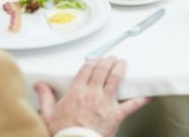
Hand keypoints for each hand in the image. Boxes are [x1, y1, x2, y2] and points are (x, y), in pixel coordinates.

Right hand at [34, 57, 148, 135]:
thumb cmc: (62, 133)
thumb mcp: (47, 114)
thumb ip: (45, 96)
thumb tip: (39, 85)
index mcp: (77, 92)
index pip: (87, 69)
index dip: (93, 62)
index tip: (96, 60)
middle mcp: (92, 94)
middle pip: (103, 70)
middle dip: (109, 61)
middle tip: (112, 58)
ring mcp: (105, 103)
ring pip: (116, 79)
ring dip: (121, 69)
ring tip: (124, 64)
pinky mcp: (116, 115)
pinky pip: (132, 104)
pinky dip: (142, 98)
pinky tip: (148, 93)